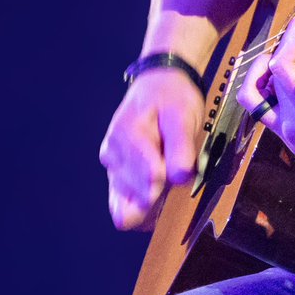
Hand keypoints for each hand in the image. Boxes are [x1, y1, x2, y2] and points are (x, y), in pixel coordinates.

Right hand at [99, 69, 204, 229]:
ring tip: (168, 178)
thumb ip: (181, 146)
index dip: (173, 183)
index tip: (184, 172)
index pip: (151, 179)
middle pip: (138, 199)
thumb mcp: (184, 114)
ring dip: (152, 203)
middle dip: (163, 196)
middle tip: (177, 175)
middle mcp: (113, 154)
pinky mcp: (113, 174)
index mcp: (130, 136)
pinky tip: (157, 193)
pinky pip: (122, 205)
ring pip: (129, 208)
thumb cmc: (172, 99)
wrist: (158, 86)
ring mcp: (110, 165)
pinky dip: (142, 206)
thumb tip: (180, 178)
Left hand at [236, 1, 294, 224]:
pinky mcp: (288, 136)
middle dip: (287, 41)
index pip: (284, 66)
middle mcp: (290, 124)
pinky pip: (264, 108)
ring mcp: (285, 131)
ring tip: (290, 46)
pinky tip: (288, 72)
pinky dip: (268, 85)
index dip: (294, 34)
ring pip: (255, 92)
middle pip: (269, 73)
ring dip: (265, 65)